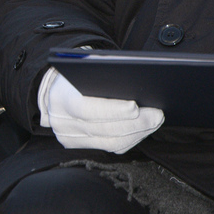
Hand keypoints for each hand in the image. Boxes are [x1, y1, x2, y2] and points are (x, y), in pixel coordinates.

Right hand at [38, 67, 163, 153]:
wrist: (56, 87)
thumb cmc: (77, 72)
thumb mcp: (86, 65)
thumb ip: (105, 73)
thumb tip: (137, 81)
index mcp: (60, 97)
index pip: (86, 109)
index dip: (112, 110)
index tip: (135, 107)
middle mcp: (62, 122)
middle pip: (103, 129)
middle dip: (135, 123)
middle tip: (157, 114)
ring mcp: (69, 137)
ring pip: (110, 142)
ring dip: (137, 132)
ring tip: (155, 120)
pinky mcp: (78, 146)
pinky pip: (110, 147)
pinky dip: (130, 139)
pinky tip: (144, 129)